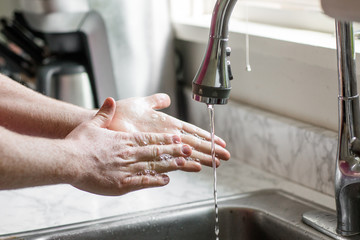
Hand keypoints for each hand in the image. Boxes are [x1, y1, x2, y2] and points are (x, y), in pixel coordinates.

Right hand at [65, 98, 200, 195]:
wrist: (68, 161)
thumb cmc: (78, 144)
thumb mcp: (92, 124)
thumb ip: (104, 113)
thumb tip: (111, 101)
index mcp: (123, 140)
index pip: (149, 138)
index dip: (165, 138)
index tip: (177, 137)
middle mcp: (129, 154)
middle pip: (156, 151)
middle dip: (174, 150)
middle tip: (189, 149)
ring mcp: (127, 169)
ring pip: (153, 166)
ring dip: (170, 164)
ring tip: (184, 163)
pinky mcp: (121, 184)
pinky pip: (143, 182)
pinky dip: (156, 181)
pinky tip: (166, 180)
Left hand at [108, 94, 230, 166]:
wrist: (106, 121)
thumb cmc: (121, 113)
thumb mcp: (142, 103)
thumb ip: (155, 101)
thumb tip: (166, 98)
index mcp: (167, 124)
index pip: (192, 130)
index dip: (207, 136)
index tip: (220, 142)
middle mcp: (166, 135)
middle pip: (194, 143)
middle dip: (211, 150)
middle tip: (226, 157)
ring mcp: (160, 144)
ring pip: (186, 152)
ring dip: (202, 158)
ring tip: (217, 163)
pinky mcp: (151, 151)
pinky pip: (170, 158)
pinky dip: (184, 163)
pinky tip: (195, 167)